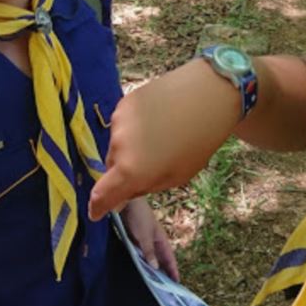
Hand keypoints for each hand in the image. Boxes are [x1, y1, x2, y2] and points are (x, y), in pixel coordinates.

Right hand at [89, 60, 241, 219]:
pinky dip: (133, 128)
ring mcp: (119, 121)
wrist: (208, 93)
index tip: (97, 212)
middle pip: (112, 168)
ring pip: (117, 144)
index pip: (101, 196)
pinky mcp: (124, 102)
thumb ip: (145, 187)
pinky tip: (157, 119)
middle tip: (153, 163)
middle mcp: (118, 146)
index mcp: (131, 171)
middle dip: (125, 172)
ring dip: (130, 148)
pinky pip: (122, 125)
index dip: (98, 206)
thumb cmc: (199, 141)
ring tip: (160, 136)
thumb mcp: (177, 176)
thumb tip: (122, 194)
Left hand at [120, 197, 178, 280]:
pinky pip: (141, 253)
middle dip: (164, 271)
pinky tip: (139, 268)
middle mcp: (155, 241)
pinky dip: (142, 261)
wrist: (126, 201)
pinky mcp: (136, 238)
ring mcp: (145, 240)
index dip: (173, 270)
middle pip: (161, 259)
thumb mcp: (144, 236)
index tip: (177, 283)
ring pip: (151, 257)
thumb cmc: (139, 216)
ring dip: (152, 267)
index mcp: (161, 239)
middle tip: (165, 287)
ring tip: (152, 281)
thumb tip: (156, 268)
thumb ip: (149, 252)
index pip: (169, 258)